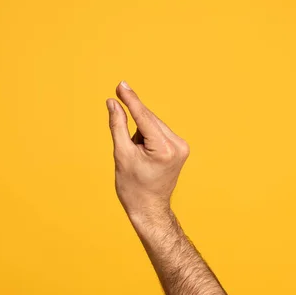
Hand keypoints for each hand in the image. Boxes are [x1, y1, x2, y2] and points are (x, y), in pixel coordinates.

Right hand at [106, 81, 188, 221]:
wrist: (149, 209)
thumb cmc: (133, 187)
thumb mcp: (121, 154)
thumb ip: (118, 125)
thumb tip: (113, 103)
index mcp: (164, 148)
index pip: (144, 117)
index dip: (131, 100)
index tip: (121, 85)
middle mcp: (178, 145)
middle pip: (149, 120)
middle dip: (133, 125)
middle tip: (125, 146)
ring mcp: (182, 147)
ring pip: (153, 125)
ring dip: (139, 133)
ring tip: (135, 157)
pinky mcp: (180, 148)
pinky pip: (157, 132)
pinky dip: (146, 137)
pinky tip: (143, 154)